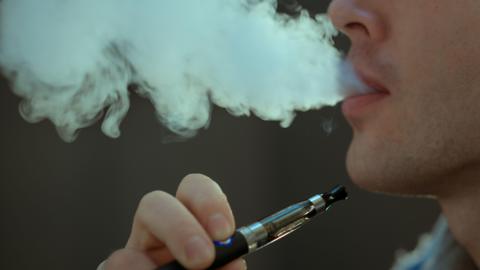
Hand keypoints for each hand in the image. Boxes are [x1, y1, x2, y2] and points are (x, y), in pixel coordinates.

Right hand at [98, 174, 246, 269]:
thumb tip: (234, 263)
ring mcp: (128, 265)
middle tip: (202, 259)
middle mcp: (154, 241)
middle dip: (179, 227)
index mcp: (190, 231)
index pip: (193, 193)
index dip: (208, 202)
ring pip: (122, 257)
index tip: (224, 232)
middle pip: (153, 205)